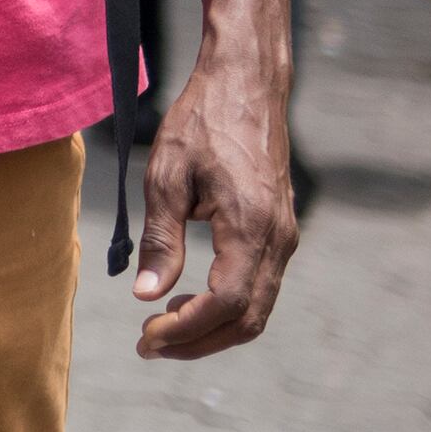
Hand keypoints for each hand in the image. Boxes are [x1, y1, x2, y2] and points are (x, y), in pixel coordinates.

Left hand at [132, 52, 296, 358]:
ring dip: (211, 328)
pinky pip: (259, 286)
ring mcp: (285, 238)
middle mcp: (278, 240)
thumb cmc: (201, 123)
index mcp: (251, 228)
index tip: (146, 337)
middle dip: (197, 341)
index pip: (225, 304)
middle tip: (148, 345)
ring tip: (162, 327)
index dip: (186, 330)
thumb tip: (145, 296)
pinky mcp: (280, 232)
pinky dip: (226, 306)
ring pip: (257, 308)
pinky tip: (186, 298)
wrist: (246, 86)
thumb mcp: (166, 177)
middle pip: (247, 319)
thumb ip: (160, 240)